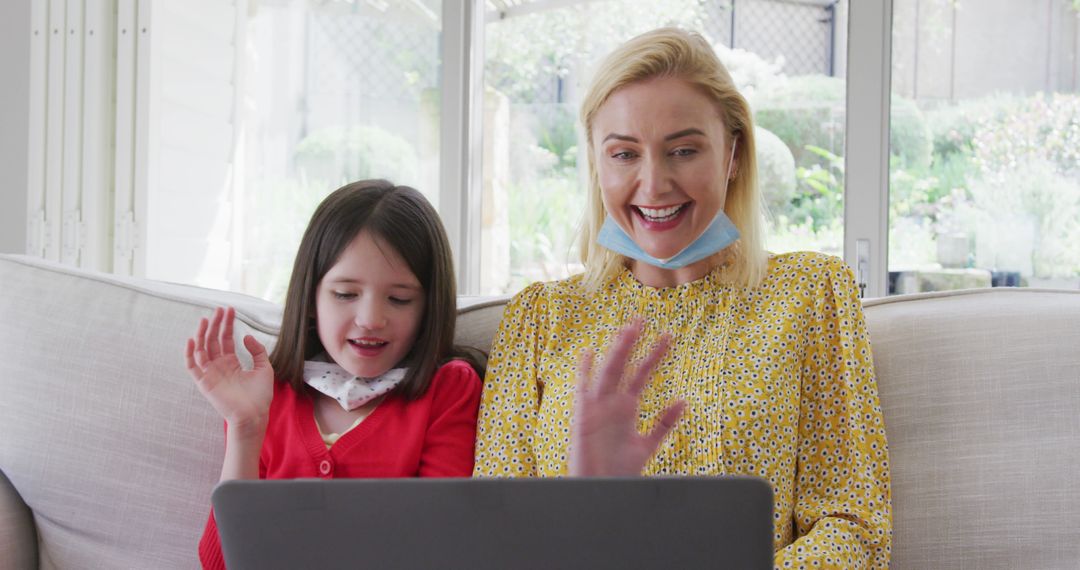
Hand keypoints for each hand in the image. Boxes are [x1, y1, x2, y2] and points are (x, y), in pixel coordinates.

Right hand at [185, 307, 273, 430]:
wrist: (255, 414)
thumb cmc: (260, 395)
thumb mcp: (264, 368)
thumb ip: (257, 351)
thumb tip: (246, 336)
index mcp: (231, 362)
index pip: (226, 339)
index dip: (227, 324)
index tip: (229, 309)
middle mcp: (219, 366)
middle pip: (213, 341)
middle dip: (215, 324)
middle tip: (218, 309)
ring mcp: (210, 374)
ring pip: (201, 350)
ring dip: (202, 334)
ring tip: (205, 319)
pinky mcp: (204, 383)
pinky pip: (192, 367)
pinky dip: (190, 354)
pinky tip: (192, 340)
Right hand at [568, 318, 685, 476]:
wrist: (600, 490)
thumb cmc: (619, 470)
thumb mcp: (647, 445)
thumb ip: (664, 423)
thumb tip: (683, 401)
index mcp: (626, 406)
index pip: (642, 373)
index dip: (654, 355)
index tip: (667, 336)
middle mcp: (612, 402)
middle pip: (623, 366)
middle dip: (632, 344)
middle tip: (641, 319)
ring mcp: (597, 407)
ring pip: (607, 373)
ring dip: (615, 352)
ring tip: (626, 331)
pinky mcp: (583, 418)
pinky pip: (582, 392)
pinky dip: (584, 374)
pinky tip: (588, 354)